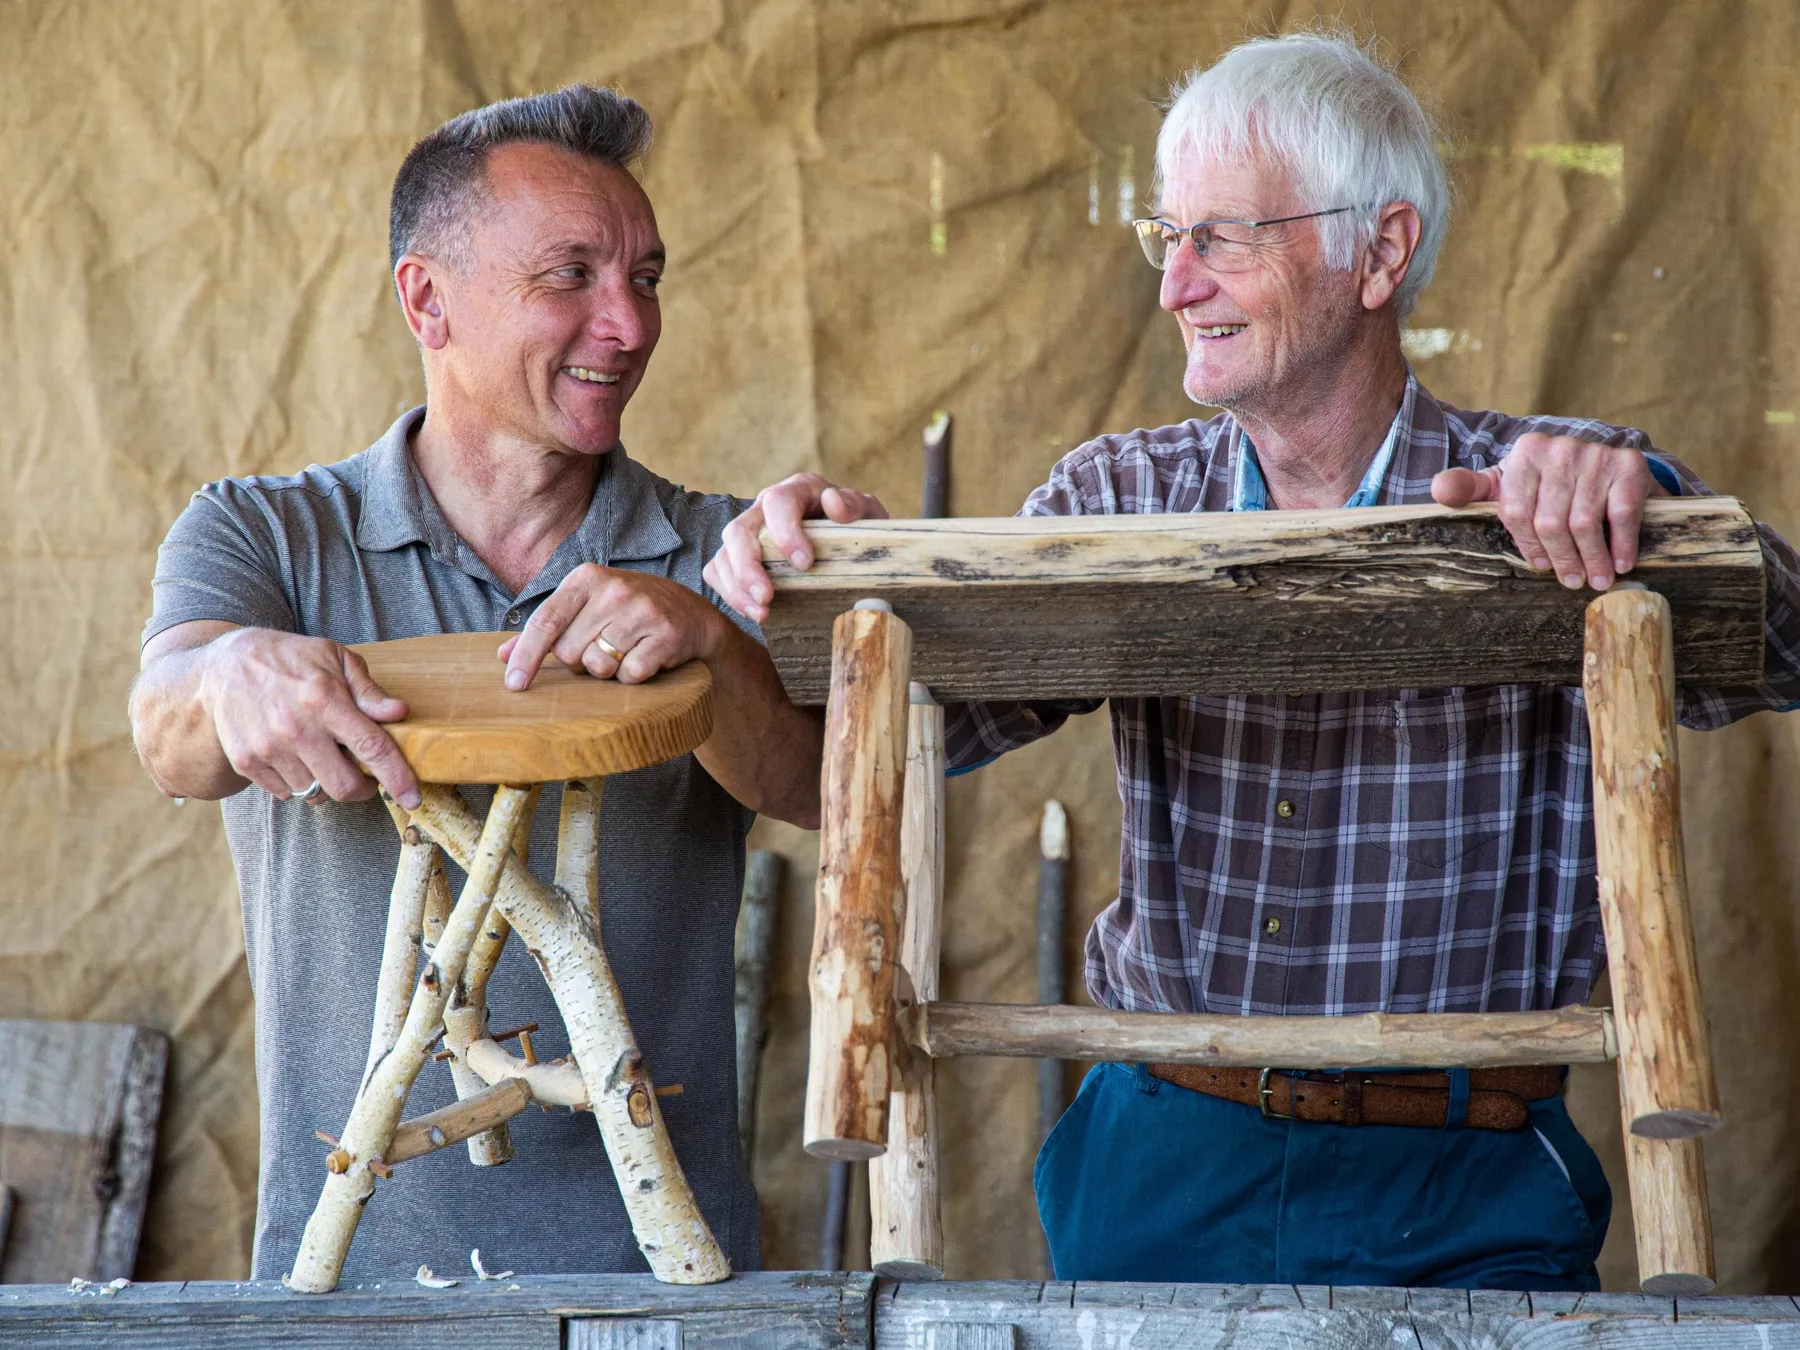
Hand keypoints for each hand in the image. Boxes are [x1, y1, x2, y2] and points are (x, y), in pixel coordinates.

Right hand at [198, 628, 417, 806]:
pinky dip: (298, 783)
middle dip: (363, 789)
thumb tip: (399, 713)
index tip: (413, 799)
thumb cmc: (289, 659)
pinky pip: (286, 793)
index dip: (398, 778)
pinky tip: (296, 757)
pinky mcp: (246, 762)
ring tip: (322, 755)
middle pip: (344, 786)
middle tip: (364, 776)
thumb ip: (368, 691)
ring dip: (327, 783)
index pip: (372, 748)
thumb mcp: (334, 659)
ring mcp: (268, 748)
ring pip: (314, 793)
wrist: (223, 664)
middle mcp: (296, 729)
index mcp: (325, 700)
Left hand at [500, 564, 725, 688]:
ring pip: (598, 666)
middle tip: (601, 648)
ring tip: (623, 652)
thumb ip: (547, 629)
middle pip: (570, 652)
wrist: (692, 614)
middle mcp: (614, 590)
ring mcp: (642, 612)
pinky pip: (629, 675)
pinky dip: (631, 677)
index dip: (527, 657)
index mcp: (587, 578)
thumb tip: (502, 656)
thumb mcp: (587, 607)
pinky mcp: (665, 636)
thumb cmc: (629, 612)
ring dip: (606, 670)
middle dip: (580, 661)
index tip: (513, 685)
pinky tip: (644, 659)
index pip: (546, 622)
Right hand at [704, 473, 887, 621]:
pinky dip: (730, 593)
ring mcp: (749, 532)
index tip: (805, 563)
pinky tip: (754, 612)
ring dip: (737, 587)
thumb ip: (854, 506)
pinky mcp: (738, 556)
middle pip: (739, 530)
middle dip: (748, 566)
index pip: (778, 502)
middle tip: (767, 597)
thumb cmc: (857, 528)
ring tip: (761, 613)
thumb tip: (833, 502)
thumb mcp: (867, 514)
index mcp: (797, 491)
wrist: (851, 547)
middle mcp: (765, 508)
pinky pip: (718, 571)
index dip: (785, 532)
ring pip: (724, 554)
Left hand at [1431, 434, 1667, 589]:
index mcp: (1525, 453)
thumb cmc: (1546, 482)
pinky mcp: (1628, 465)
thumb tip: (1438, 492)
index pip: (1516, 512)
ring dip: (1592, 559)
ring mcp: (1595, 456)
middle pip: (1550, 522)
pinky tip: (1621, 563)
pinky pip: (1622, 514)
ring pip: (1584, 523)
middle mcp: (1559, 449)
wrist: (1605, 462)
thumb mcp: (1505, 482)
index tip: (1540, 567)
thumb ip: (1470, 488)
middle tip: (1573, 582)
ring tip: (1597, 580)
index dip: (1528, 546)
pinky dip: (1621, 544)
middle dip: (1562, 558)